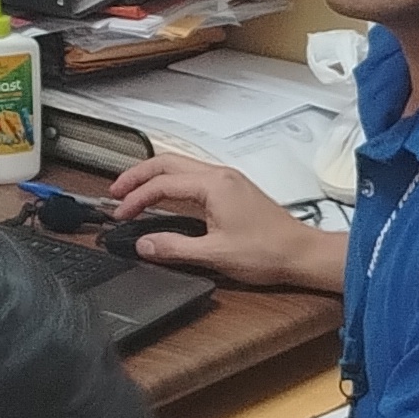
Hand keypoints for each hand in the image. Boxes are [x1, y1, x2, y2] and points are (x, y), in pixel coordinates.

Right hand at [105, 158, 342, 291]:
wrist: (302, 254)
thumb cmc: (267, 252)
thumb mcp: (215, 254)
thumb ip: (174, 248)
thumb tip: (143, 244)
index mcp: (213, 185)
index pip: (162, 184)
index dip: (135, 198)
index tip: (120, 214)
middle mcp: (219, 175)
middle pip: (167, 163)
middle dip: (137, 175)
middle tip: (116, 192)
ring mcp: (227, 180)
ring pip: (180, 167)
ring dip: (154, 177)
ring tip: (133, 192)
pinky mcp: (233, 189)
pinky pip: (193, 177)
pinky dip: (171, 183)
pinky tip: (164, 198)